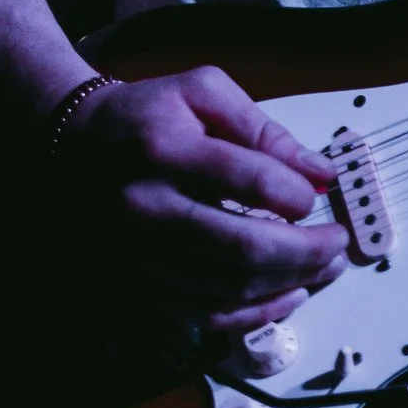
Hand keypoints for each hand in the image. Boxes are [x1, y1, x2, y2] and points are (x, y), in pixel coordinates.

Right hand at [61, 66, 348, 334]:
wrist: (68, 143)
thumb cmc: (145, 116)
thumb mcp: (202, 93)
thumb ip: (264, 129)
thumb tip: (321, 171)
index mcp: (164, 149)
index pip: (248, 180)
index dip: (298, 194)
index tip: (318, 196)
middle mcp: (145, 205)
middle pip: (242, 247)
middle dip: (307, 251)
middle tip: (339, 242)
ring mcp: (137, 252)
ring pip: (229, 287)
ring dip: (291, 282)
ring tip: (326, 267)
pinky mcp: (136, 282)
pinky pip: (207, 314)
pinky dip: (258, 312)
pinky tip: (290, 294)